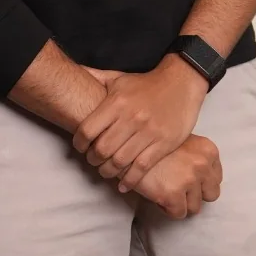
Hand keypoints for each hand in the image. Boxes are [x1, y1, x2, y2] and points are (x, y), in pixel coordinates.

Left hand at [73, 59, 207, 185]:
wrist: (182, 82)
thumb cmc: (146, 84)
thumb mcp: (118, 77)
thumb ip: (95, 77)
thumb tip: (73, 71)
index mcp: (116, 103)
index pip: (87, 130)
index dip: (79, 144)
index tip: (80, 148)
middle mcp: (131, 118)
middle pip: (102, 149)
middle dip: (93, 160)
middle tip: (93, 161)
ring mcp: (148, 132)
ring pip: (120, 161)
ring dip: (109, 171)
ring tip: (107, 171)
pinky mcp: (164, 143)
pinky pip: (142, 167)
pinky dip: (130, 180)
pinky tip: (123, 184)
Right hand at [127, 133, 221, 218]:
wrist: (125, 148)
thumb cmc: (150, 143)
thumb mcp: (180, 141)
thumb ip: (195, 156)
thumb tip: (201, 179)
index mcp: (208, 150)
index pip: (216, 178)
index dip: (201, 182)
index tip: (187, 181)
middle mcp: (203, 164)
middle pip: (212, 194)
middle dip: (195, 195)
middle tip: (178, 189)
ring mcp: (189, 180)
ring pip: (195, 207)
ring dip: (180, 203)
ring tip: (164, 190)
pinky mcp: (173, 195)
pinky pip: (178, 214)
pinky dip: (167, 208)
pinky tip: (157, 195)